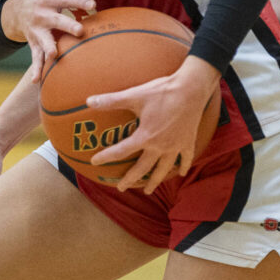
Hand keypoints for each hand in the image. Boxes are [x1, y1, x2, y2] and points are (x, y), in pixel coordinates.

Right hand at [1, 0, 97, 81]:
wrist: (15, 12)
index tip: (94, 4)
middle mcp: (41, 15)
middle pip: (55, 19)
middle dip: (66, 24)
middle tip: (80, 30)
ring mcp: (36, 31)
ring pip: (43, 40)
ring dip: (48, 48)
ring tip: (55, 55)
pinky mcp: (33, 44)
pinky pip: (35, 58)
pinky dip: (35, 69)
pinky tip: (36, 81)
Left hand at [87, 56, 219, 193]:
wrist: (191, 89)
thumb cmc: (162, 91)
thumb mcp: (134, 95)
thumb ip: (111, 101)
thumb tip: (88, 101)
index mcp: (145, 137)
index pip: (121, 151)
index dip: (106, 157)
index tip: (95, 162)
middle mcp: (159, 146)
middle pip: (142, 168)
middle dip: (130, 179)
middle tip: (121, 188)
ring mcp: (175, 146)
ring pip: (163, 169)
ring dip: (155, 181)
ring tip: (148, 190)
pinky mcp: (188, 141)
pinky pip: (185, 159)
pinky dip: (182, 167)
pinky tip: (181, 173)